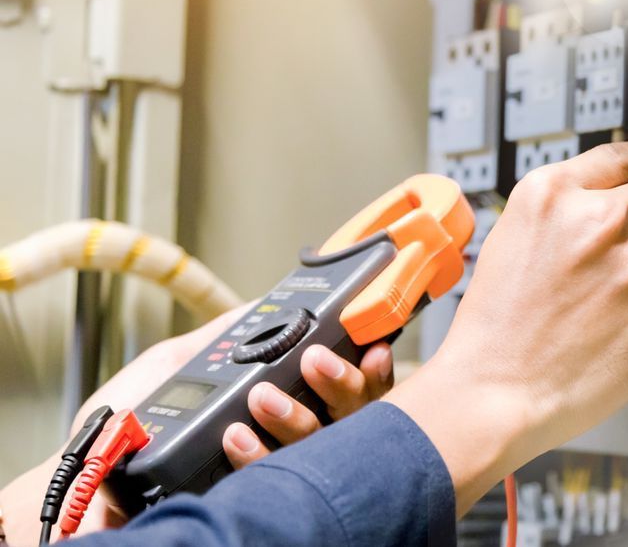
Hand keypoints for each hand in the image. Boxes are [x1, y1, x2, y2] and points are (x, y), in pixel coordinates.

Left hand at [0, 304, 394, 537]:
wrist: (85, 471)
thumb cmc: (124, 425)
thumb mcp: (175, 362)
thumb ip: (222, 335)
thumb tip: (260, 304)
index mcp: (283, 401)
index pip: (346, 389)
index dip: (366, 370)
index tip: (368, 348)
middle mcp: (288, 439)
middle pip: (350, 416)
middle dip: (340, 385)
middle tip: (314, 361)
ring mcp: (273, 472)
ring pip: (320, 448)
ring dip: (297, 416)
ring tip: (261, 397)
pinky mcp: (251, 499)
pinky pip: (276, 481)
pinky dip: (260, 453)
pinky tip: (236, 434)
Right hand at [384, 134, 627, 511]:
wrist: (496, 392)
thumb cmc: (498, 326)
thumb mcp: (515, 240)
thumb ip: (568, 213)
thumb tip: (621, 204)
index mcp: (553, 194)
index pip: (624, 156)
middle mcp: (599, 219)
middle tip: (605, 267)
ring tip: (590, 312)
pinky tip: (606, 335)